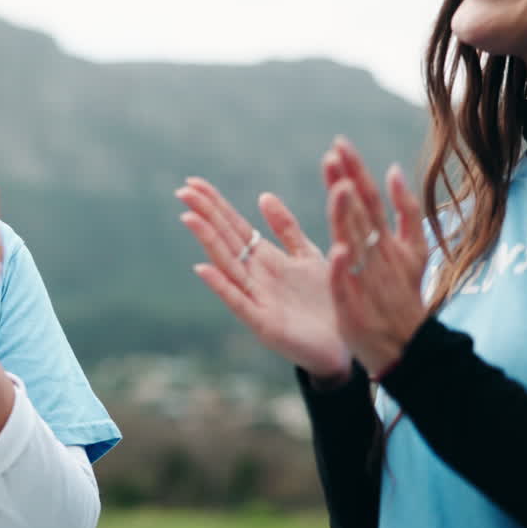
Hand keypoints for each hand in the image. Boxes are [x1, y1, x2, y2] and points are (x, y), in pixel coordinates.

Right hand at [177, 177, 350, 382]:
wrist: (343, 346)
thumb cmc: (325, 302)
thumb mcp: (308, 257)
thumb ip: (286, 229)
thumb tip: (262, 196)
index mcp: (266, 259)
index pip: (235, 226)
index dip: (215, 204)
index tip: (193, 182)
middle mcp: (255, 276)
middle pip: (226, 240)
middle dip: (206, 215)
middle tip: (183, 191)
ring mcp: (256, 299)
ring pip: (227, 265)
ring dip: (208, 242)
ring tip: (189, 218)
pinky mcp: (264, 323)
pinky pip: (238, 302)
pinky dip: (220, 286)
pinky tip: (203, 269)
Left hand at [324, 138, 429, 377]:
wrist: (408, 347)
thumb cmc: (404, 296)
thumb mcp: (413, 252)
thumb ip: (406, 212)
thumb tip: (394, 170)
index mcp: (387, 242)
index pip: (369, 199)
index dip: (354, 172)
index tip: (339, 143)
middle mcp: (379, 256)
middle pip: (361, 213)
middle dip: (348, 182)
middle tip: (333, 152)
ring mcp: (369, 281)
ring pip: (355, 243)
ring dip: (347, 217)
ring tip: (338, 188)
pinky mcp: (356, 307)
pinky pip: (350, 286)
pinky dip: (347, 270)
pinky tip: (340, 252)